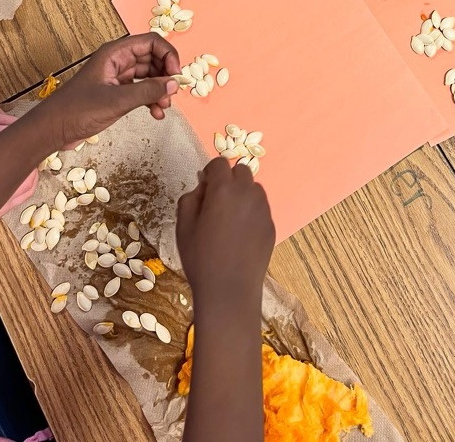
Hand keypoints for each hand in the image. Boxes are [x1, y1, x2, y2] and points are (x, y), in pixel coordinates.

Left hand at [40, 34, 179, 149]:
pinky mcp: (116, 92)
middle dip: (166, 75)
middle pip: (153, 58)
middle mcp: (118, 61)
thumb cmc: (77, 110)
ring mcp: (117, 77)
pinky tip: (156, 114)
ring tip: (164, 107)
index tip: (176, 76)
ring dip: (160, 90)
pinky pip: (141, 90)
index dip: (168, 56)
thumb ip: (148, 91)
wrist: (53, 129)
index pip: (152, 42)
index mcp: (115, 53)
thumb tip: (173, 84)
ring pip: (149, 75)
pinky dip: (151, 100)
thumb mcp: (117, 100)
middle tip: (172, 95)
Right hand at [177, 157, 274, 313]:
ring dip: (242, 194)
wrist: (229, 290)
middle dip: (229, 179)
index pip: (219, 163)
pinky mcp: (271, 225)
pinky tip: (240, 234)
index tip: (204, 187)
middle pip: (241, 170)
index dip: (210, 172)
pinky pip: (261, 208)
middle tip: (216, 201)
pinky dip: (251, 211)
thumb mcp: (183, 226)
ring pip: (254, 188)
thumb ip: (191, 198)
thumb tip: (203, 186)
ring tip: (229, 218)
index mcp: (224, 189)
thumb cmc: (201, 258)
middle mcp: (248, 193)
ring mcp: (263, 209)